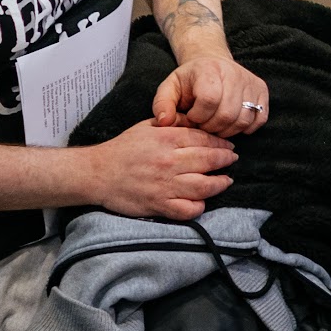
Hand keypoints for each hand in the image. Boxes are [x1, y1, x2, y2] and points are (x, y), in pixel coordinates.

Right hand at [86, 120, 237, 219]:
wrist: (97, 173)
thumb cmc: (123, 148)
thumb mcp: (147, 126)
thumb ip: (172, 123)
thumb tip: (196, 120)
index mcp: (166, 139)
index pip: (204, 139)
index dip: (220, 143)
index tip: (228, 146)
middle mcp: (169, 162)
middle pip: (209, 161)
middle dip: (226, 160)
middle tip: (232, 159)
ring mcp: (164, 185)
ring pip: (204, 186)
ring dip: (220, 183)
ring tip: (226, 180)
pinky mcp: (158, 205)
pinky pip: (187, 209)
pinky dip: (198, 207)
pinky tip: (203, 201)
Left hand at [153, 54, 270, 136]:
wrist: (212, 63)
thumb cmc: (189, 80)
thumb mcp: (170, 88)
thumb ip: (162, 104)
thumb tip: (164, 122)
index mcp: (209, 70)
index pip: (209, 100)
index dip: (198, 116)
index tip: (191, 116)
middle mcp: (234, 73)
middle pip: (227, 113)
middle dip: (211, 127)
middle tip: (203, 124)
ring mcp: (251, 82)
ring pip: (243, 119)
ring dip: (227, 130)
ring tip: (215, 124)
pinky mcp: (262, 91)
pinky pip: (258, 119)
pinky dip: (245, 128)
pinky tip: (231, 123)